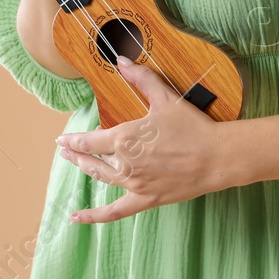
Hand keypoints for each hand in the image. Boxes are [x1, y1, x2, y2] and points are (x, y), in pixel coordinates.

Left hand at [55, 57, 253, 222]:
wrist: (216, 156)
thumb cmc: (192, 126)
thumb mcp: (166, 97)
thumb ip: (142, 78)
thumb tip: (121, 60)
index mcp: (124, 138)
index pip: (89, 140)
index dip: (73, 140)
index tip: (62, 139)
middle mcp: (124, 163)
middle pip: (92, 160)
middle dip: (76, 154)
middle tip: (65, 150)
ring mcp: (133, 184)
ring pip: (101, 177)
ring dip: (85, 170)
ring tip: (76, 165)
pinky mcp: (145, 199)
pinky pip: (114, 212)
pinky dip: (94, 216)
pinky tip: (76, 218)